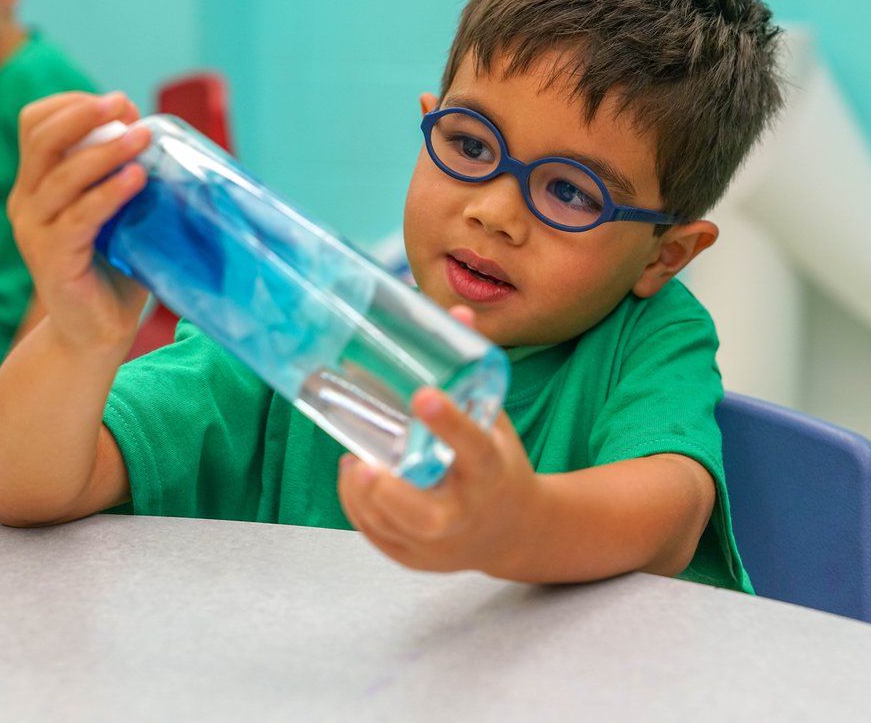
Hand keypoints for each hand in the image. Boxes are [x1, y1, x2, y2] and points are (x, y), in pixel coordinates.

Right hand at [8, 91, 151, 354]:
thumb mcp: (117, 215)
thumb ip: (125, 178)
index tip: (121, 104)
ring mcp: (35, 231)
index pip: (37, 124)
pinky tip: (137, 179)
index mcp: (36, 185)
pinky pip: (79, 217)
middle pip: (41, 137)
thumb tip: (160, 137)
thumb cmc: (113, 271)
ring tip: (143, 137)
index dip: (75, 106)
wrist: (94, 336)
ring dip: (106, 151)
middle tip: (125, 103)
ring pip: (62, 175)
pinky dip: (109, 193)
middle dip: (84, 113)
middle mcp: (26, 203)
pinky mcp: (51, 259)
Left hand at [337, 336, 540, 574]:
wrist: (515, 530)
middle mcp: (465, 513)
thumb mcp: (495, 420)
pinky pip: (377, 534)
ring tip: (355, 461)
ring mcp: (438, 543)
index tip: (423, 396)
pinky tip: (355, 478)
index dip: (448, 422)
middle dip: (387, 491)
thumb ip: (473, 371)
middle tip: (365, 462)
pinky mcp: (415, 557)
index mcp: (490, 474)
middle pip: (420, 511)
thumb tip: (456, 312)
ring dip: (361, 494)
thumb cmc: (498, 466)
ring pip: (388, 524)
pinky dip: (358, 507)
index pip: (471, 448)